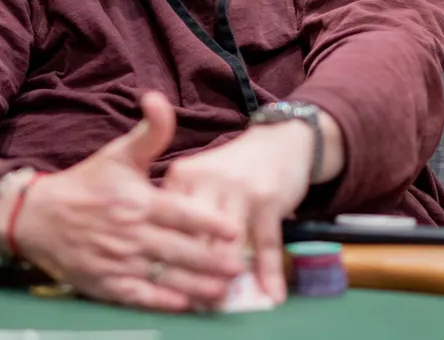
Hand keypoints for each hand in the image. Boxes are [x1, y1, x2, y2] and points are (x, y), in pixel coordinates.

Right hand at [1, 92, 244, 311]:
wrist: (37, 216)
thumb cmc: (86, 183)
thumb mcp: (118, 153)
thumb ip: (149, 132)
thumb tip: (158, 98)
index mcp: (136, 200)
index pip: (180, 213)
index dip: (209, 223)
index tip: (234, 230)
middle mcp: (129, 232)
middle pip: (179, 250)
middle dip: (212, 261)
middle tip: (239, 268)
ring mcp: (117, 261)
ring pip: (164, 276)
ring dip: (196, 286)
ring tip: (222, 291)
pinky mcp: (106, 284)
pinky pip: (139, 297)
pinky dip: (163, 301)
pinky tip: (184, 304)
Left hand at [163, 122, 313, 303]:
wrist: (279, 140)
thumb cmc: (234, 167)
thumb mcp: (202, 177)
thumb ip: (185, 210)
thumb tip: (172, 256)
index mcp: (184, 175)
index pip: (168, 222)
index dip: (166, 254)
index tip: (164, 281)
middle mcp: (207, 181)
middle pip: (195, 235)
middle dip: (193, 272)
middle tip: (192, 301)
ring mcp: (239, 190)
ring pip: (228, 243)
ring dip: (226, 277)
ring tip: (222, 304)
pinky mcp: (267, 199)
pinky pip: (266, 243)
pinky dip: (269, 273)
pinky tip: (272, 295)